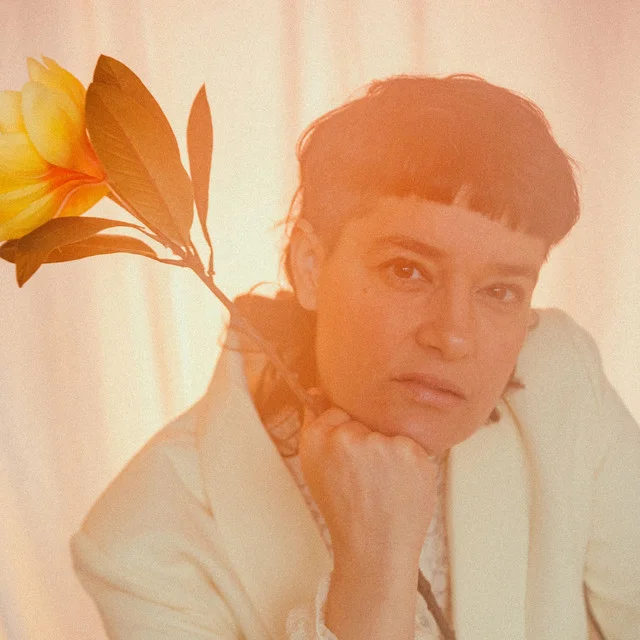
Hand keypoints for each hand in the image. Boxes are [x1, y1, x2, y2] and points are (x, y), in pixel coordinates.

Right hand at [299, 400, 438, 571]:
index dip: (346, 435)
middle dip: (369, 442)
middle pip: (365, 420)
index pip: (337, 411)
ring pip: (389, 432)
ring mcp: (381, 446)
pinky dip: (410, 463)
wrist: (375, 551)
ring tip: (384, 485)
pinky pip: (411, 444)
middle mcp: (346, 439)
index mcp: (317, 440)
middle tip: (367, 478)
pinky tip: (400, 487)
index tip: (349, 461)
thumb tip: (317, 389)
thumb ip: (315, 427)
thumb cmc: (346, 511)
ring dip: (391, 452)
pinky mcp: (411, 454)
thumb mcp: (315, 469)